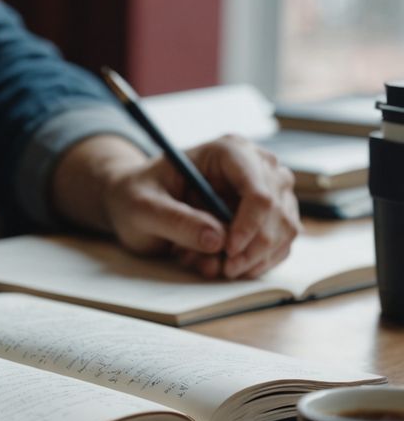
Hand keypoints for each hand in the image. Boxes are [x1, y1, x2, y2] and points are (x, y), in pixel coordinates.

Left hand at [52, 134, 299, 278]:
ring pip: (284, 231)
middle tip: (221, 269)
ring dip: (251, 257)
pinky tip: (219, 265)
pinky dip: (253, 262)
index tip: (227, 252)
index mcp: (227, 151)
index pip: (259, 189)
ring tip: (208, 264)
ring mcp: (266, 190)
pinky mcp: (267, 216)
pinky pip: (278, 246)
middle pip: (278, 211)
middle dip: (252, 247)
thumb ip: (175, 221)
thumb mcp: (142, 207)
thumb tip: (217, 241)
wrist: (136, 202)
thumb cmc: (136, 196)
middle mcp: (255, 166)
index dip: (250, 225)